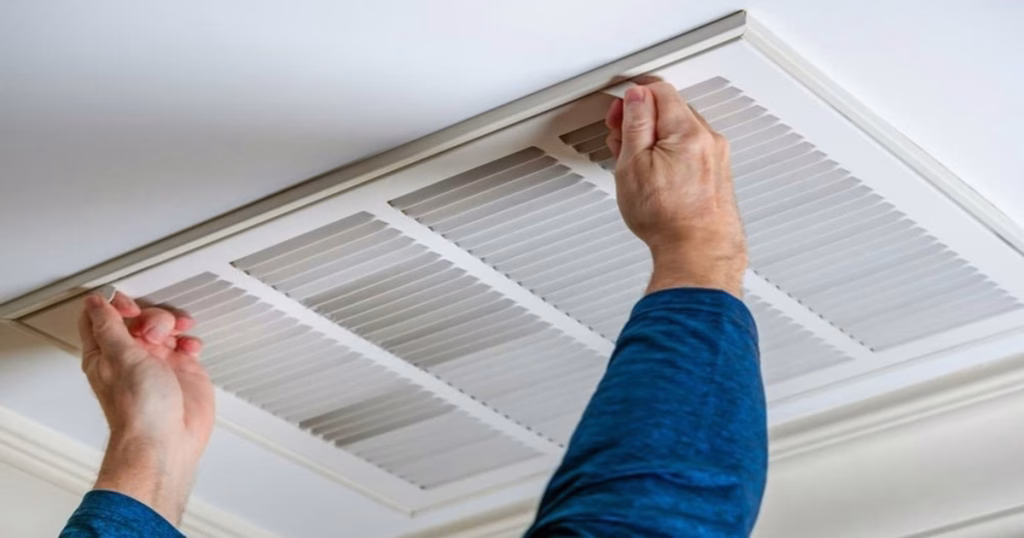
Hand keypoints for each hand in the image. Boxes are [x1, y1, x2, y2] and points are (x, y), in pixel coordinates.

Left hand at [78, 292, 213, 524]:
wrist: (167, 442)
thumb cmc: (140, 412)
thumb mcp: (121, 358)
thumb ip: (110, 327)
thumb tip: (95, 303)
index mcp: (107, 354)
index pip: (103, 317)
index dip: (116, 304)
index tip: (131, 307)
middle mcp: (132, 357)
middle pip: (140, 318)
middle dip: (152, 316)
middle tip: (156, 331)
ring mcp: (158, 364)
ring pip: (165, 327)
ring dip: (173, 323)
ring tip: (176, 335)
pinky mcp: (182, 371)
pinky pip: (187, 344)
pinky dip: (191, 340)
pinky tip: (190, 348)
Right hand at [605, 82, 746, 297]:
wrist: (698, 254)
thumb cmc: (668, 219)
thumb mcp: (634, 165)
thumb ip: (635, 123)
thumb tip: (636, 98)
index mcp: (688, 131)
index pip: (659, 91)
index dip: (632, 98)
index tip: (618, 114)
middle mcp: (709, 140)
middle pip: (671, 109)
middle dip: (642, 119)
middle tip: (621, 140)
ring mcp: (717, 158)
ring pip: (681, 132)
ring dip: (656, 139)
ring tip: (636, 165)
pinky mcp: (718, 176)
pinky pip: (692, 152)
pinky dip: (672, 155)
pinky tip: (656, 177)